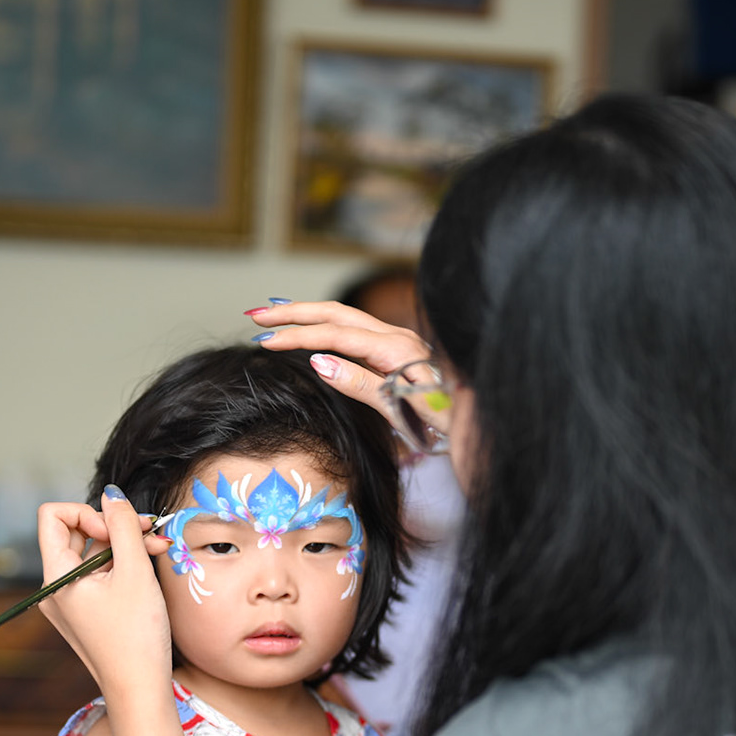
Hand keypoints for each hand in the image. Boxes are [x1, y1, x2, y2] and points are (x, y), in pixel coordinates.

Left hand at [36, 490, 174, 702]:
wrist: (139, 689)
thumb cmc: (136, 636)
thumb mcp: (134, 571)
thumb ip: (124, 526)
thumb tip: (112, 494)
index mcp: (56, 576)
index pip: (53, 516)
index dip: (87, 512)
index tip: (115, 531)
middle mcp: (55, 587)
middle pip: (75, 533)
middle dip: (113, 526)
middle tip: (149, 529)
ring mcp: (68, 601)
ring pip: (92, 553)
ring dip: (123, 544)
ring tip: (158, 547)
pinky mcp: (84, 611)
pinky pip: (97, 575)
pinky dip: (121, 565)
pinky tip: (150, 563)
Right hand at [245, 299, 433, 420]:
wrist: (480, 421)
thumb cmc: (446, 422)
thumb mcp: (403, 410)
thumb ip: (361, 384)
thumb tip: (318, 360)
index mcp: (397, 348)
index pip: (335, 334)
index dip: (297, 336)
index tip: (264, 342)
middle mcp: (396, 336)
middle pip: (335, 313)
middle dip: (293, 313)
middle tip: (255, 318)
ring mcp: (397, 340)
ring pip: (343, 316)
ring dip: (306, 314)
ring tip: (272, 314)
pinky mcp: (397, 349)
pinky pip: (354, 328)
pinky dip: (325, 324)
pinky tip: (309, 327)